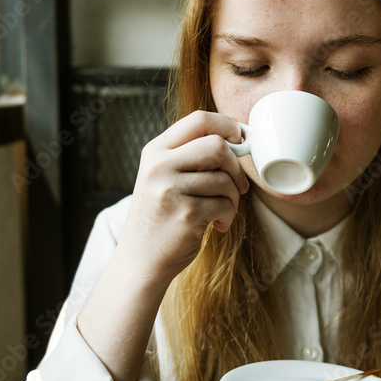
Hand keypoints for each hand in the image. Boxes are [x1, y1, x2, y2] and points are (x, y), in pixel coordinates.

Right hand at [121, 110, 249, 285]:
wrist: (140, 261)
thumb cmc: (161, 218)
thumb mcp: (163, 177)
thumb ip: (191, 157)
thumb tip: (237, 141)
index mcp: (155, 151)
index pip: (199, 119)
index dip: (228, 126)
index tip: (240, 140)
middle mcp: (159, 166)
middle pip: (217, 145)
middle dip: (235, 167)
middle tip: (238, 186)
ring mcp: (170, 189)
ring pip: (224, 179)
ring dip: (233, 198)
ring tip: (222, 211)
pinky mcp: (185, 214)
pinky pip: (225, 204)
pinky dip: (228, 216)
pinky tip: (216, 225)